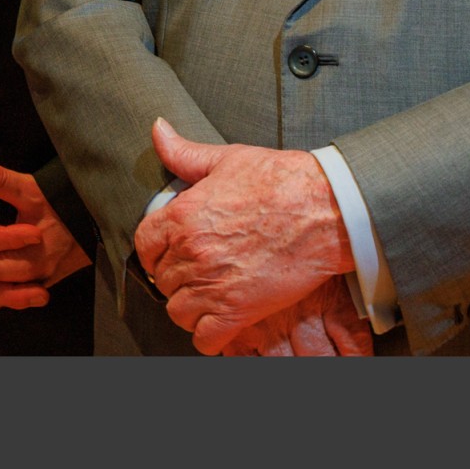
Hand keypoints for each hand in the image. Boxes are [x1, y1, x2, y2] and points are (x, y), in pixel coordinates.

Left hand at [134, 118, 354, 355]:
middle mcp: (192, 253)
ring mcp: (214, 284)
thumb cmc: (279, 181)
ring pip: (178, 311)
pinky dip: (208, 336)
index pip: (143, 245)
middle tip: (197, 273)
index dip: (152, 252)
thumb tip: (157, 129)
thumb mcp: (227, 159)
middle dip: (175, 277)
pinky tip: (220, 322)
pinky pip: (205, 339)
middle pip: (162, 280)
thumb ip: (184, 153)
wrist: (325, 210)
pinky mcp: (240, 311)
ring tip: (206, 297)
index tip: (166, 254)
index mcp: (182, 216)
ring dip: (189, 307)